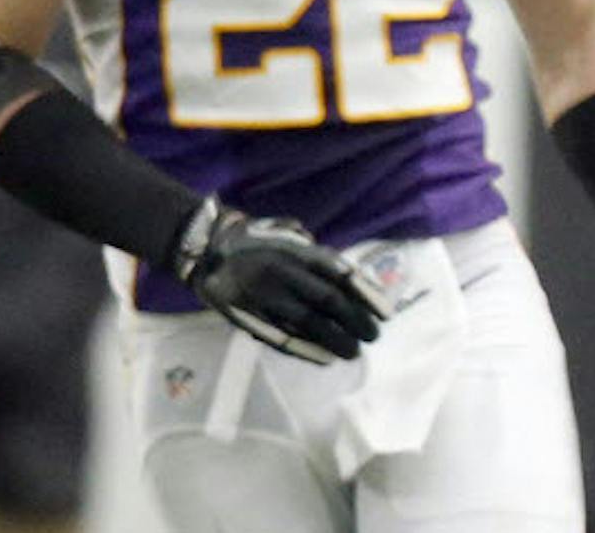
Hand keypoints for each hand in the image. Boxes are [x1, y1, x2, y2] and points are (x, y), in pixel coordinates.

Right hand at [170, 199, 391, 365]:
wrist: (208, 250)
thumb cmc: (258, 242)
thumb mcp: (290, 235)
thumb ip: (317, 254)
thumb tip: (350, 279)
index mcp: (298, 252)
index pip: (341, 275)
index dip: (367, 296)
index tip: (386, 314)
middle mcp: (284, 273)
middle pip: (328, 302)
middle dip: (355, 321)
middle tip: (373, 336)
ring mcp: (265, 297)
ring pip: (307, 324)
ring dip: (334, 340)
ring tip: (353, 352)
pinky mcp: (249, 317)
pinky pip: (281, 337)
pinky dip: (306, 350)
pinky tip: (324, 358)